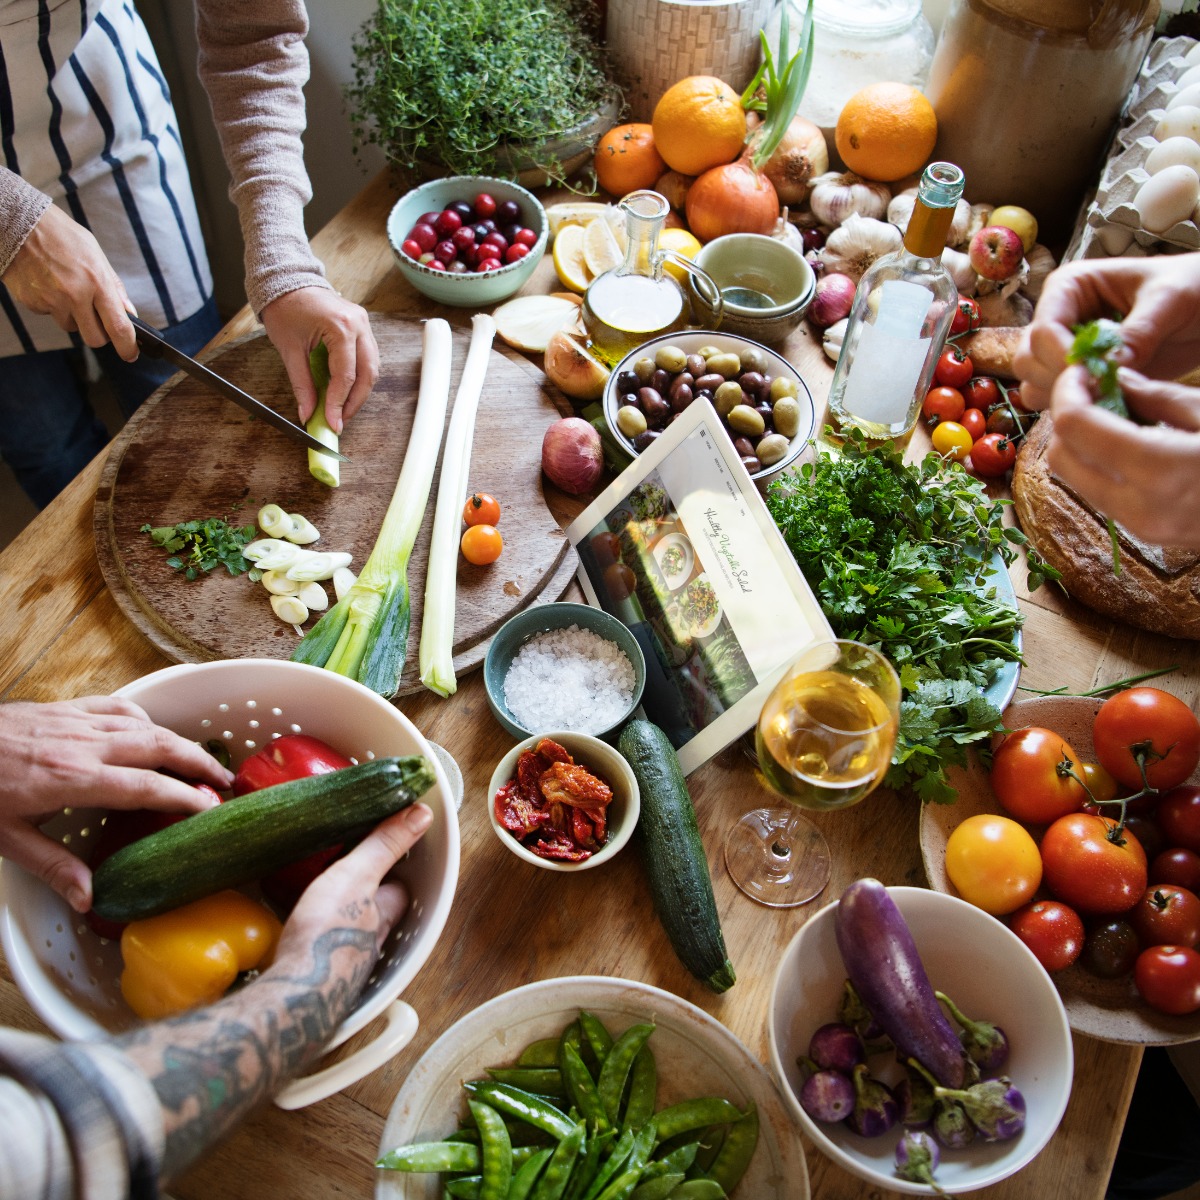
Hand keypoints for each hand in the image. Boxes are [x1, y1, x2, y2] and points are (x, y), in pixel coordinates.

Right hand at [0, 204, 136, 359]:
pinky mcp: (33, 303)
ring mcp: (51, 301)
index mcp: (97, 282)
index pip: (118, 327)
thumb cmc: (62, 236)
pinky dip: (53, 306)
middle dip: (100, 335)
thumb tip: (130, 313)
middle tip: (99, 321)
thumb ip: (114, 287)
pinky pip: (50, 315)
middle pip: (94, 339)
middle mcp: (75, 295)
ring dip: (75, 317)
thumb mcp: (96, 255)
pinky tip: (49, 284)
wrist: (19, 223)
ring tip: (67, 289)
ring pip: (71, 327)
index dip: (127, 346)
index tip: (131, 354)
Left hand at [0, 697, 230, 911]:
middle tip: (226, 779)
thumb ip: (52, 866)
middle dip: (199, 762)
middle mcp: (85, 745)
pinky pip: (118, 708)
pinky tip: (150, 732)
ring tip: (200, 759)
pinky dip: (144, 720)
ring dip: (178, 741)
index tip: (212, 807)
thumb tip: (89, 899)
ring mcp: (77, 722)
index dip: (184, 796)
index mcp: (74, 779)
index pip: (146, 787)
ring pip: (145, 725)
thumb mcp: (5, 840)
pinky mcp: (66, 708)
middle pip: (160, 747)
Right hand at [116, 802, 432, 1178]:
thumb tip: (422, 814)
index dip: (391, 866)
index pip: (399, 885)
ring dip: (339, 917)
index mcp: (387, 913)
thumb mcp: (357, 876)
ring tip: (320, 899)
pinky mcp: (318, 978)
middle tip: (345, 872)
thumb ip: (385, 844)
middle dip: (365, 894)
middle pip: (376, 910)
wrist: (293, 998)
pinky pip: (323, 950)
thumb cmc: (328, 935)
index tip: (379, 847)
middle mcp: (372, 941)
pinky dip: (316, 937)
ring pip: (350, 932)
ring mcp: (346, 963)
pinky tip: (300, 934)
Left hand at [260, 287, 379, 433]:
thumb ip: (302, 384)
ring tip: (343, 408)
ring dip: (360, 391)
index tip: (333, 423)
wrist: (287, 283)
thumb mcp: (289, 350)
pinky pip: (369, 358)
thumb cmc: (286, 310)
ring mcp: (364, 324)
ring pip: (373, 367)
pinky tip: (348, 389)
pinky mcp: (363, 327)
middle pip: (367, 374)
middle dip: (355, 401)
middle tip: (341, 420)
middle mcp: (358, 324)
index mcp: (340, 327)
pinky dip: (361, 377)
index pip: (346, 375)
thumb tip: (308, 413)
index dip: (339, 403)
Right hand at [1014, 254, 1199, 410]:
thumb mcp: (1172, 298)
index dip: (1061, 356)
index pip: (1043, 328)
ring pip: (1033, 385)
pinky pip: (1057, 402)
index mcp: (1070, 288)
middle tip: (1104, 387)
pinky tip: (1112, 402)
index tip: (1094, 374)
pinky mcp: (1078, 377)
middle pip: (1027, 360)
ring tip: (1110, 394)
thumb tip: (1110, 364)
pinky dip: (1079, 409)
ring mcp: (1063, 351)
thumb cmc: (1192, 286)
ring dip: (1066, 397)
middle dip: (1060, 379)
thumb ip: (1139, 330)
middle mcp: (1057, 319)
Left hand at [1045, 364, 1199, 547]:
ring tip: (1105, 410)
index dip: (1068, 391)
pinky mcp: (1145, 534)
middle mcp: (1141, 506)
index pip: (1076, 426)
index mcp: (1161, 468)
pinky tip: (1120, 438)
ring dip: (1076, 442)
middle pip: (1061, 457)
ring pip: (1073, 479)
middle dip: (1065, 418)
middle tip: (1087, 387)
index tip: (1080, 369)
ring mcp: (1141, 527)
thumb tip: (1108, 376)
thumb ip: (1154, 394)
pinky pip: (1098, 493)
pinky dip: (1095, 463)